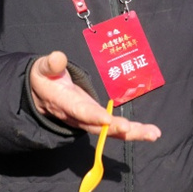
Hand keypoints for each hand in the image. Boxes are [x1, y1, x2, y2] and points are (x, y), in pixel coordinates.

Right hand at [30, 51, 161, 141]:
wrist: (40, 94)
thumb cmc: (45, 78)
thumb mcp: (42, 69)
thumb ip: (51, 65)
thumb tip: (57, 57)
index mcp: (64, 103)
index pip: (79, 110)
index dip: (92, 116)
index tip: (106, 119)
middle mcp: (77, 116)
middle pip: (98, 126)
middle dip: (115, 129)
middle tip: (130, 129)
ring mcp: (88, 121)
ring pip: (110, 131)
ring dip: (132, 133)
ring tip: (153, 134)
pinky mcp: (98, 120)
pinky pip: (115, 129)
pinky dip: (133, 131)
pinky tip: (152, 133)